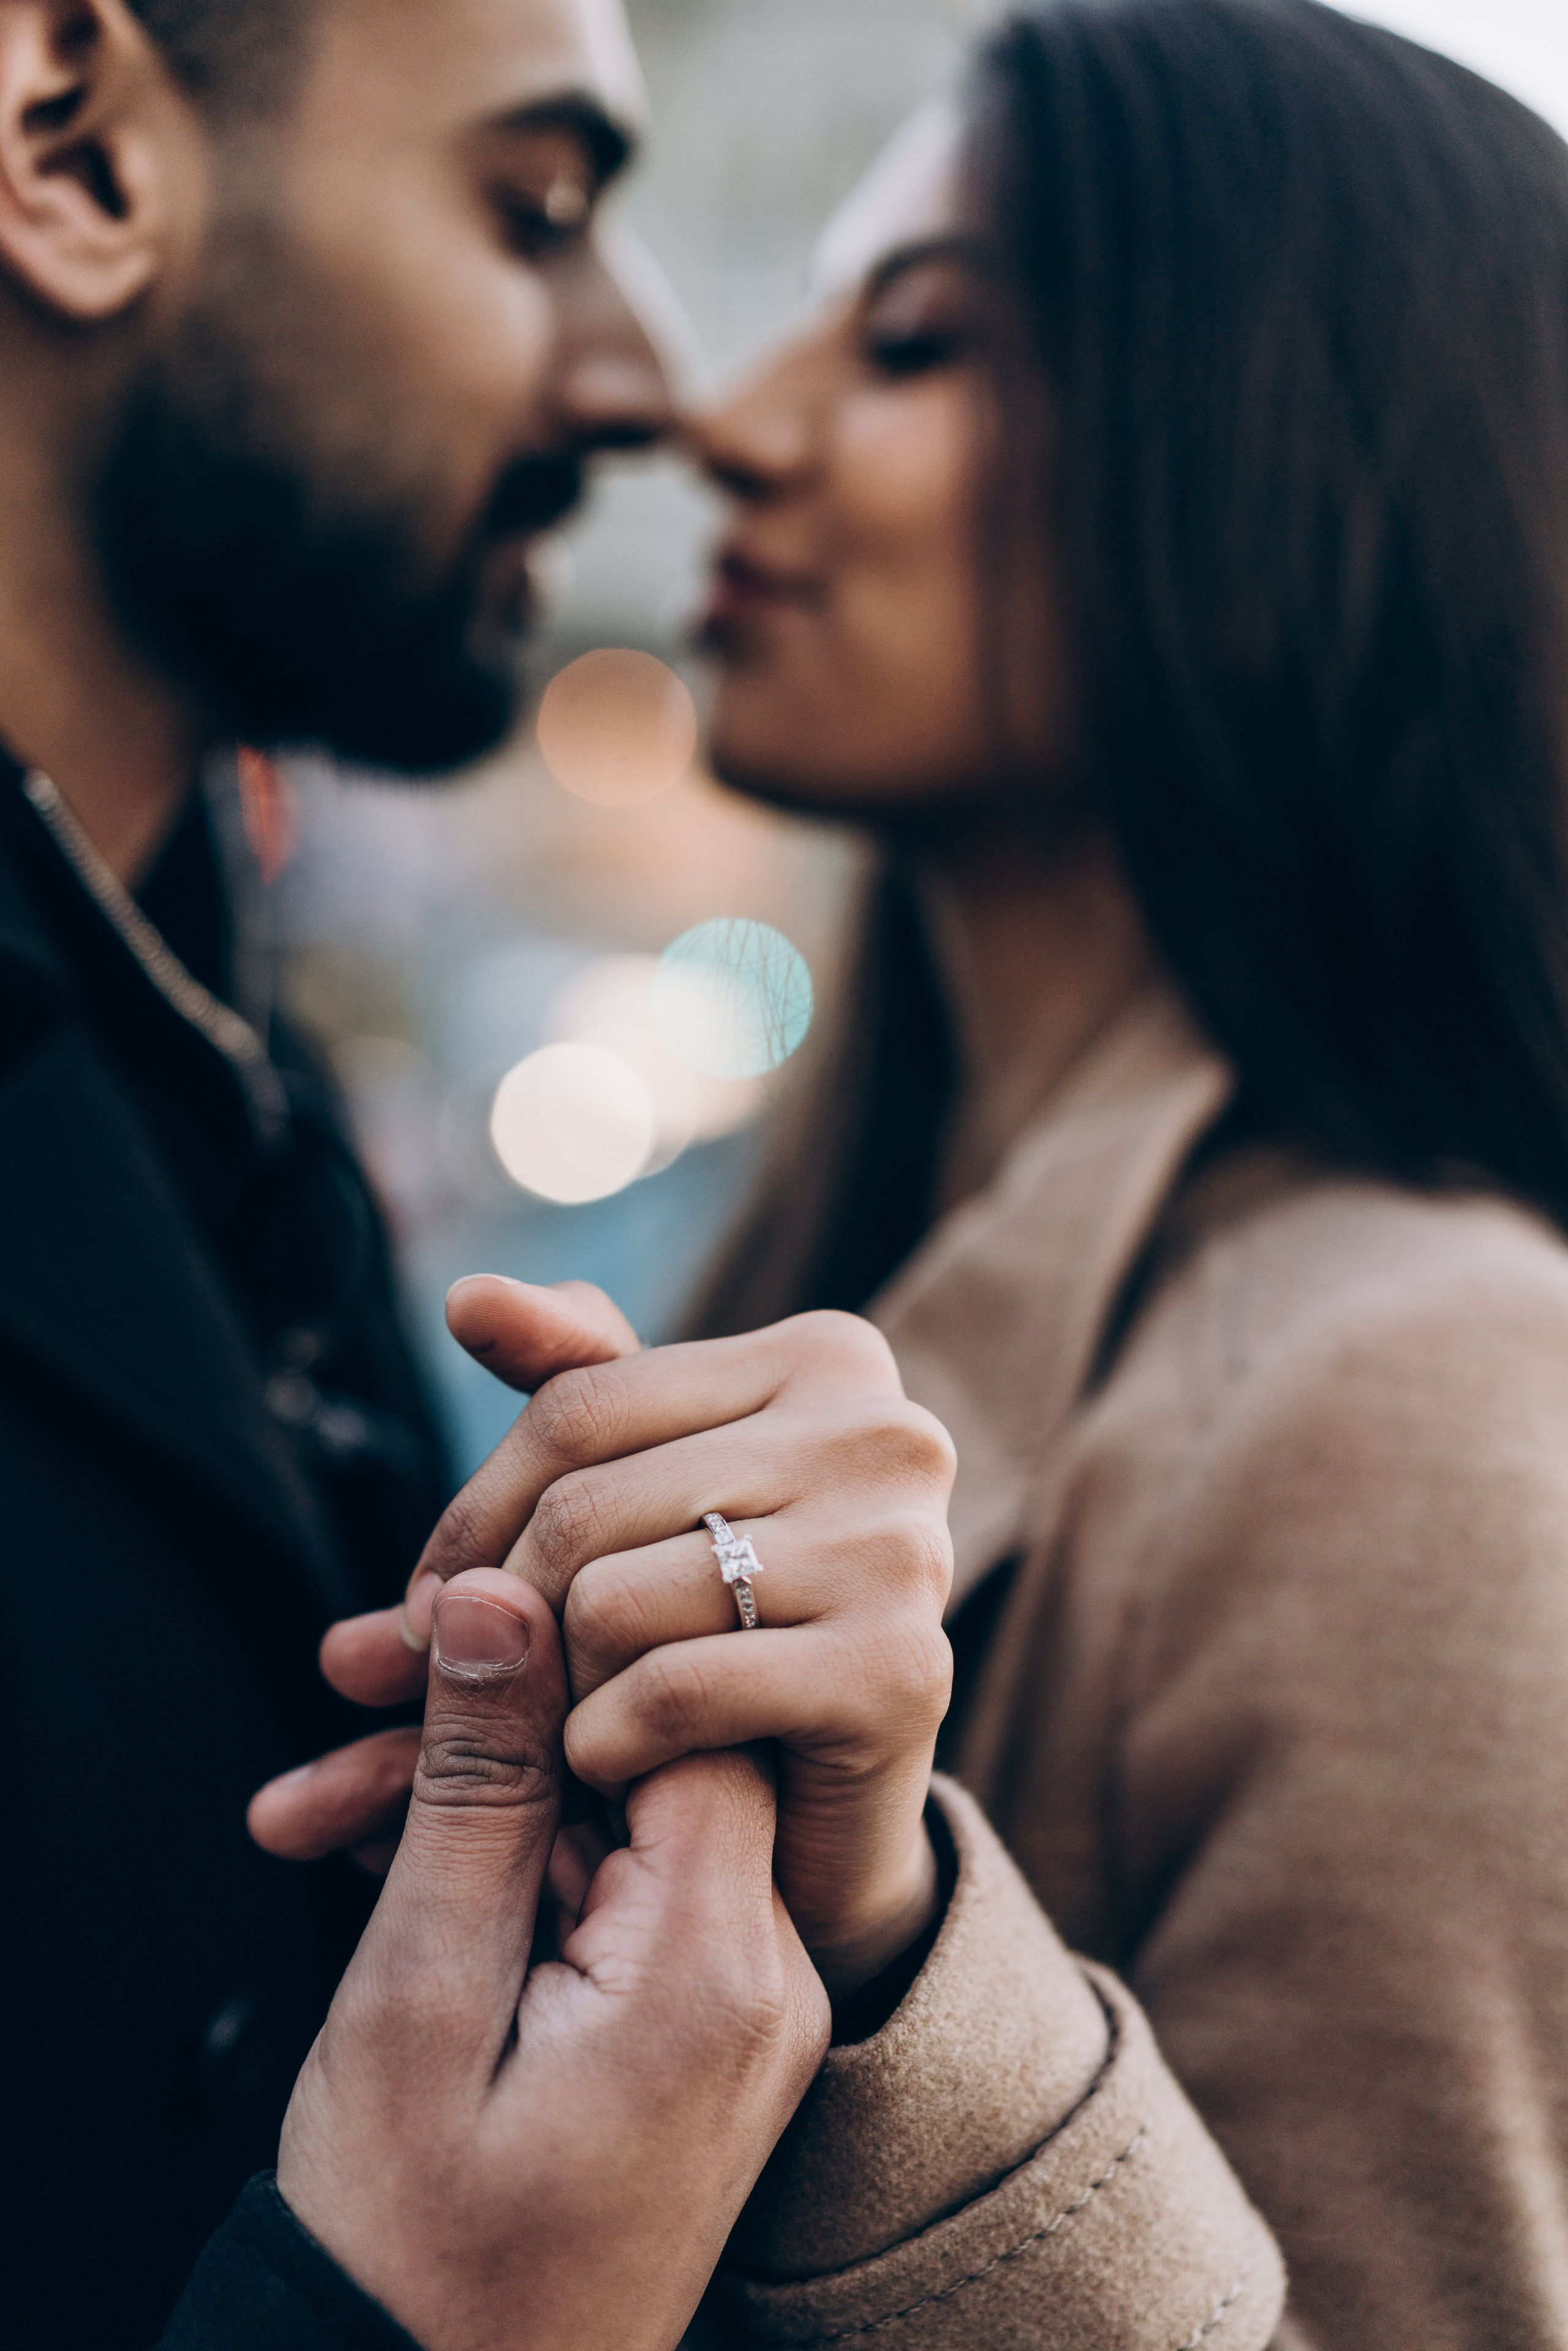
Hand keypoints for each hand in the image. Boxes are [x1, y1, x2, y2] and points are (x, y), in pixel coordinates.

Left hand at [252, 1276, 956, 1995]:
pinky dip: (605, 1744)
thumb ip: (569, 1383)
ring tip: (557, 1725)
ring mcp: (903, 1548)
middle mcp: (883, 1430)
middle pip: (585, 1505)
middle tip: (453, 1690)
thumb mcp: (651, 1490)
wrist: (828, 1822)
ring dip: (552, 1691)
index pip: (578, 1405)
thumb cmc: (722, 1635)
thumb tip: (462, 1295)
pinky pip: (671, 1688)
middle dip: (494, 1614)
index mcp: (825, 1357)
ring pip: (612, 1598)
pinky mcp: (898, 1672)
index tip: (421, 1603)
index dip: (472, 1513)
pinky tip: (607, 1769)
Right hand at [277, 1566, 827, 2350]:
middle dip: (485, 1726)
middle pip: (640, 1761)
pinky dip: (498, 1881)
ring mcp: (731, 2019)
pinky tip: (376, 1857)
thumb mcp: (420, 1990)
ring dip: (464, 1807)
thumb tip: (500, 1596)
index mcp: (719, 1968)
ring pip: (605, 1829)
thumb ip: (475, 1782)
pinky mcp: (689, 2044)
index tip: (436, 1629)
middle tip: (344, 1686)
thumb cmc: (413, 2250)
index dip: (565, 1647)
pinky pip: (605, 1905)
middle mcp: (762, 1983)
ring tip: (312, 1808)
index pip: (690, 1711)